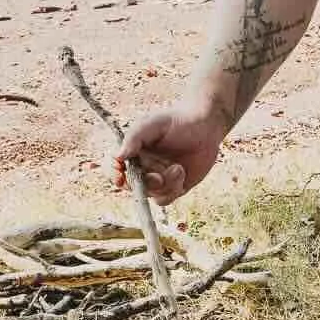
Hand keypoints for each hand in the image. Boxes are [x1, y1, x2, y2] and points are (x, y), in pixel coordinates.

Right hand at [114, 94, 229, 202]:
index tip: (120, 175)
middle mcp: (141, 167)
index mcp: (132, 151)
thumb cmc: (177, 121)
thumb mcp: (153, 124)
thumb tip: (117, 156)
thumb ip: (134, 138)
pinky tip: (183, 173)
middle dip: (144, 184)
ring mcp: (157, 179)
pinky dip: (173, 188)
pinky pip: (165, 198)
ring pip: (150, 194)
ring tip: (178, 168)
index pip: (114, 167)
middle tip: (158, 177)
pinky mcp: (172, 187)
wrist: (206, 127)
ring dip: (164, 185)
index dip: (113, 174)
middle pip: (131, 185)